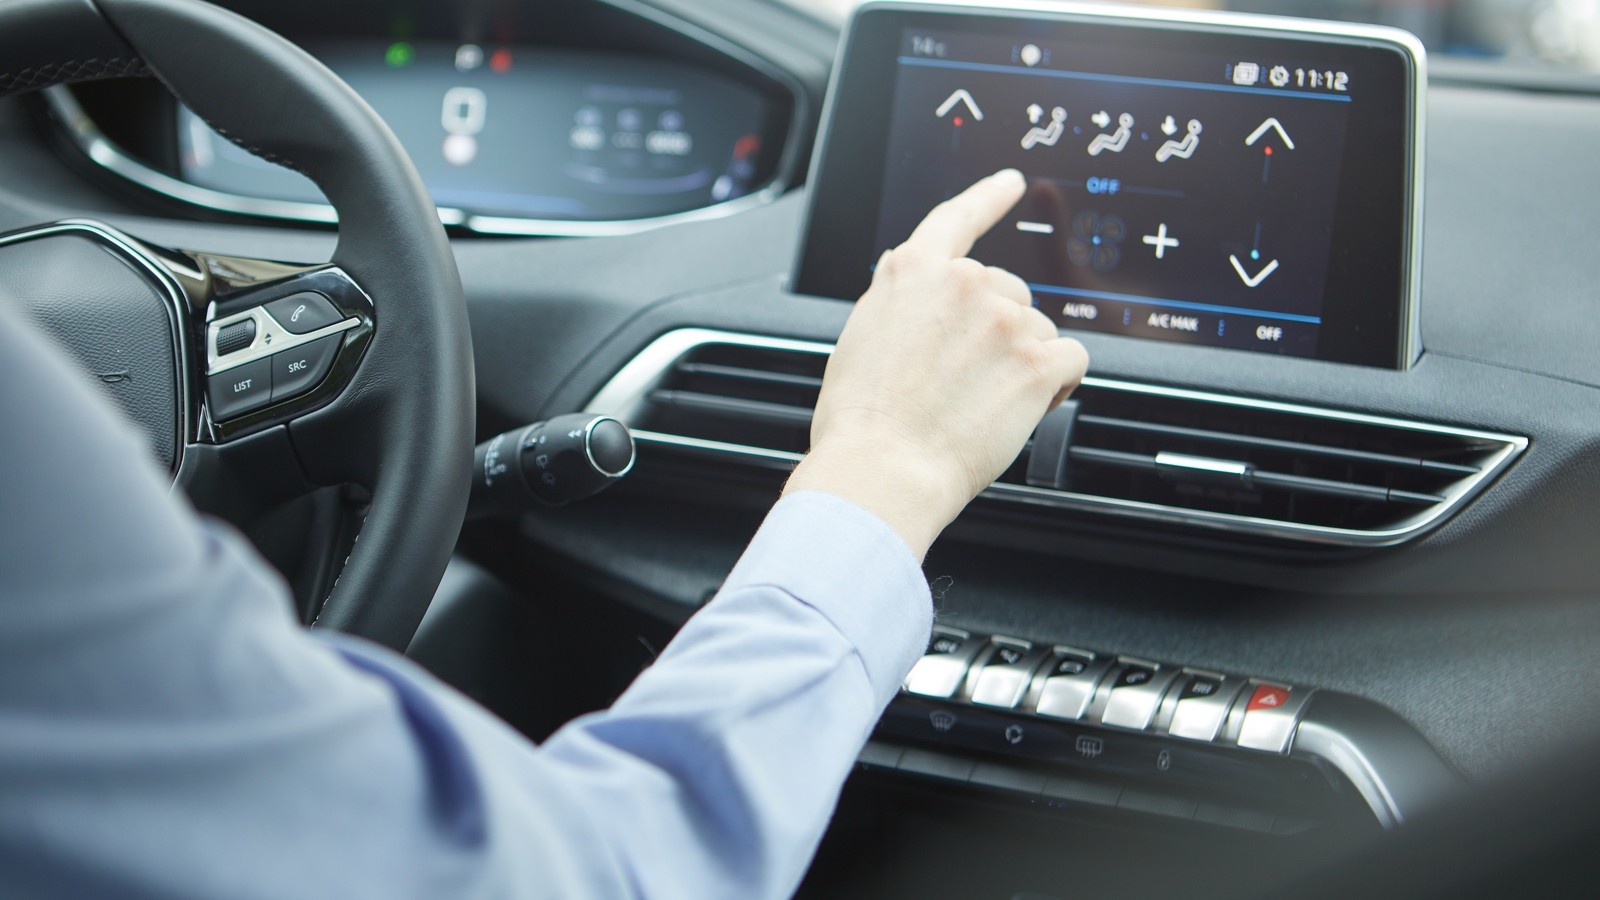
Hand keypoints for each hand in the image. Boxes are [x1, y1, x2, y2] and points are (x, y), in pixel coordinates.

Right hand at [784, 169, 1088, 557]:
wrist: (883, 468)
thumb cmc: (862, 420)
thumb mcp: (861, 335)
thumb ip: (899, 300)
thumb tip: (915, 285)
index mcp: (914, 272)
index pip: (959, 219)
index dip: (988, 197)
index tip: (1012, 184)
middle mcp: (964, 284)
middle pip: (1008, 293)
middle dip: (998, 333)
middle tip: (967, 382)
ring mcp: (1005, 319)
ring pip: (1038, 330)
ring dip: (1024, 363)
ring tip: (983, 405)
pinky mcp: (1037, 360)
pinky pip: (1071, 360)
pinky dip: (1056, 385)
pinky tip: (1025, 407)